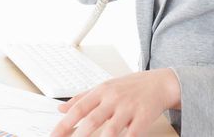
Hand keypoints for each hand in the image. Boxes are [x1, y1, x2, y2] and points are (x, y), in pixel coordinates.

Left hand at [49, 68, 180, 136]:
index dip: (64, 123)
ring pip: (112, 129)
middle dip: (78, 136)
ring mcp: (129, 108)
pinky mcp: (143, 117)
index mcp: (101, 91)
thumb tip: (61, 108)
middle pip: (92, 120)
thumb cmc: (130, 86)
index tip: (53, 135)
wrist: (160, 83)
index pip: (79, 108)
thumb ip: (82, 97)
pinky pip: (132, 134)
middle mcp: (114, 99)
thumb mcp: (104, 86)